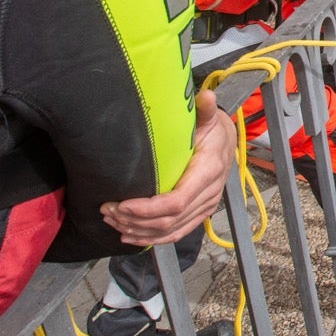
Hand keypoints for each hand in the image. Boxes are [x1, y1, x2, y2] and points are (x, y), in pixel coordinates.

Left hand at [101, 89, 232, 245]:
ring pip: (170, 230)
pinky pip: (176, 233)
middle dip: (134, 220)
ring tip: (112, 220)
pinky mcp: (200, 213)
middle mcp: (209, 194)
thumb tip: (206, 96)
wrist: (228, 142)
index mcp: (208, 171)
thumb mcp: (209, 118)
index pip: (176, 201)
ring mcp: (205, 207)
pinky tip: (130, 236)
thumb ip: (205, 110)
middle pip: (169, 220)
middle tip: (107, 210)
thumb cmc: (214, 130)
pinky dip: (152, 239)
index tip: (122, 204)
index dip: (147, 209)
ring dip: (138, 230)